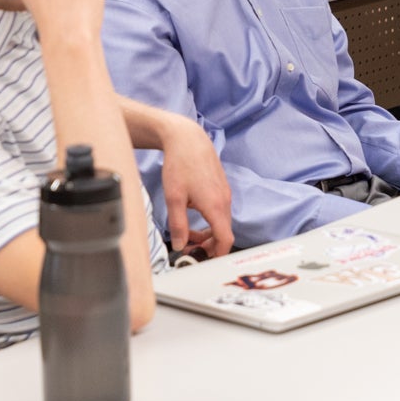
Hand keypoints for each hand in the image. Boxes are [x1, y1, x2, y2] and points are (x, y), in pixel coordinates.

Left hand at [155, 111, 233, 256]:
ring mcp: (224, 193)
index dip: (217, 255)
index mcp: (215, 206)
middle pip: (224, 233)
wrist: (188, 138)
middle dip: (209, 246)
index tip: (205, 262)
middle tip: (190, 251)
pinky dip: (209, 219)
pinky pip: (219, 210)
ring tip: (188, 234)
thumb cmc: (180, 164)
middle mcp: (224, 201)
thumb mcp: (174, 197)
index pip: (225, 239)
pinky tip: (192, 214)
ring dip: (208, 232)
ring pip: (221, 222)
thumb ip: (179, 225)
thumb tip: (180, 245)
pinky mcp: (221, 187)